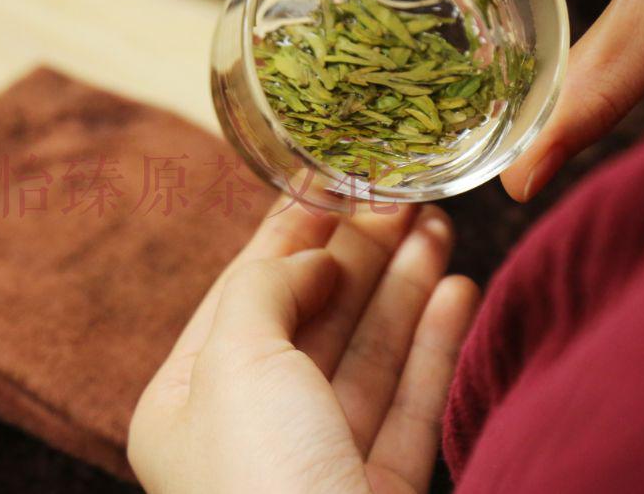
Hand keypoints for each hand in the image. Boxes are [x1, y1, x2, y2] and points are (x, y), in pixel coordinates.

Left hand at [128, 199, 479, 493]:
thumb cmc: (260, 484)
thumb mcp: (238, 362)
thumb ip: (265, 289)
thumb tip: (308, 255)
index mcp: (186, 403)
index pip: (242, 295)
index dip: (290, 235)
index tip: (334, 182)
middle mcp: (247, 431)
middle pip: (313, 320)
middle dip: (359, 257)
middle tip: (406, 198)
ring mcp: (316, 464)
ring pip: (366, 358)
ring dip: (403, 290)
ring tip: (440, 227)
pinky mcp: (376, 493)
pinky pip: (407, 404)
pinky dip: (431, 346)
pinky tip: (457, 291)